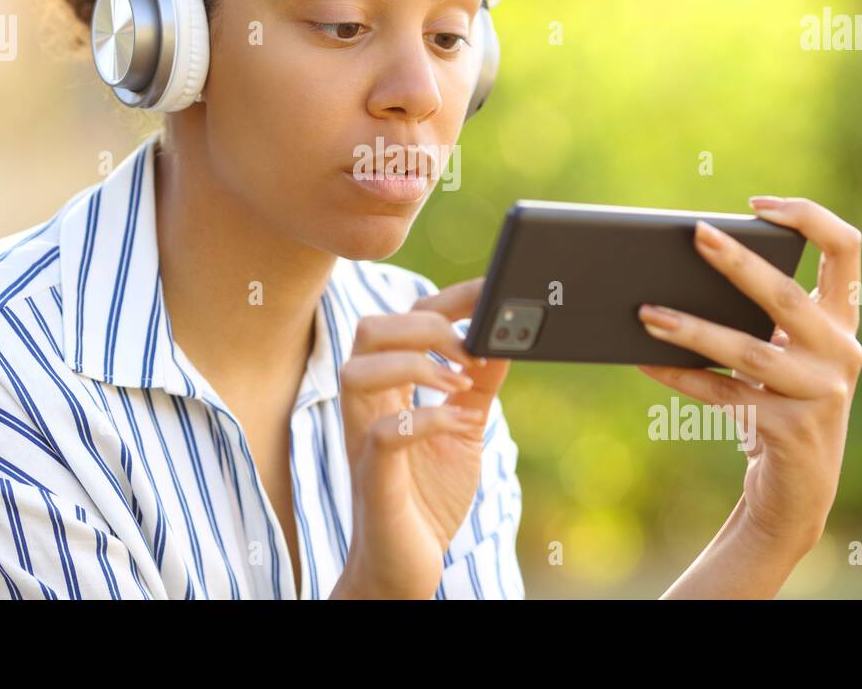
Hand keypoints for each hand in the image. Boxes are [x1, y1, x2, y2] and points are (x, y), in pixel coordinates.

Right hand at [332, 277, 511, 598]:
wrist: (404, 570)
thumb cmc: (426, 498)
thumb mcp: (463, 430)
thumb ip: (478, 385)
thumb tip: (503, 337)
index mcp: (386, 389)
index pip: (402, 322)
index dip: (445, 299)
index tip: (488, 291)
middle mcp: (367, 407)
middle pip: (370, 329)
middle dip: (425, 324)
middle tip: (470, 349)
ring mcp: (364, 440)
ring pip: (358, 369)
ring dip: (417, 364)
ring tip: (461, 384)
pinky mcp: (374, 478)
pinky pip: (384, 432)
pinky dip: (426, 418)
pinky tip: (457, 424)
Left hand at [635, 196, 861, 553]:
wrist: (800, 489)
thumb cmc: (780, 401)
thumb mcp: (783, 353)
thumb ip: (760, 315)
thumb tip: (683, 270)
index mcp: (842, 321)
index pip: (845, 250)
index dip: (808, 218)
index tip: (758, 207)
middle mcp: (841, 352)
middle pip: (787, 296)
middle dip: (737, 263)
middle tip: (696, 234)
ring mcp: (819, 394)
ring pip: (748, 351)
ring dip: (691, 329)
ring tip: (646, 312)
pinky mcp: (789, 430)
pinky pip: (723, 395)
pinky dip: (680, 376)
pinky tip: (643, 361)